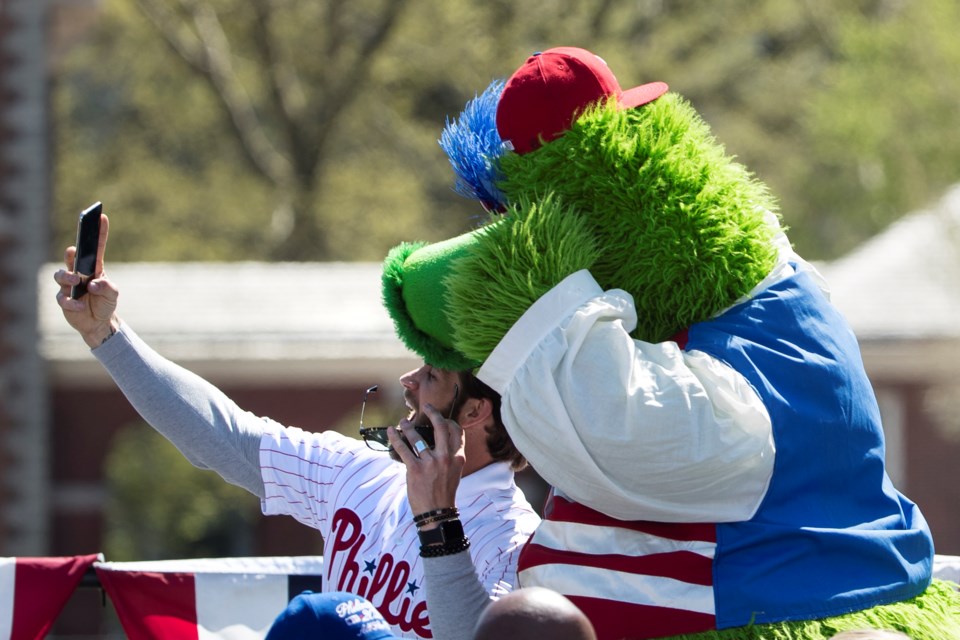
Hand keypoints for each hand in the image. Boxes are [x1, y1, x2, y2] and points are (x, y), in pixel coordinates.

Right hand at [53, 214, 119, 347]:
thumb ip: (107, 287)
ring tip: (76, 282)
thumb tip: (93, 284)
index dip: (98, 232)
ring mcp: (69, 286)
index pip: (96, 247)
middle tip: (73, 251)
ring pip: (60, 275)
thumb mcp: (112, 294)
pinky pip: (62, 298)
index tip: (101, 216)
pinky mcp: (64, 300)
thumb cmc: (105, 303)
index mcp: (94, 268)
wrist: (98, 323)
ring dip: (67, 277)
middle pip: (71, 258)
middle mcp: (79, 273)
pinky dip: (72, 303)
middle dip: (70, 253)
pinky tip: (80, 306)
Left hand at [388, 403, 465, 521]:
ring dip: (408, 426)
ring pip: (417, 436)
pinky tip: (390, 432)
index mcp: (458, 458)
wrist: (436, 514)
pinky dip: (395, 438)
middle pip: (441, 427)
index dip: (449, 421)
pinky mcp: (415, 469)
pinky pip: (403, 449)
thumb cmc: (444, 494)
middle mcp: (446, 457)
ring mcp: (430, 463)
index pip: (457, 432)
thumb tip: (439, 442)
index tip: (440, 417)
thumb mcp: (454, 473)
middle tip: (426, 406)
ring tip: (403, 422)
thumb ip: (450, 457)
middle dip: (433, 412)